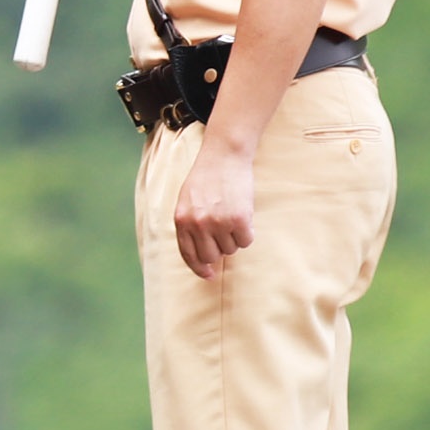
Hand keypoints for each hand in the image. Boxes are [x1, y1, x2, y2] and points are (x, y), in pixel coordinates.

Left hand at [173, 134, 258, 280]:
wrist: (224, 154)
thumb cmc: (207, 176)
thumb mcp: (187, 200)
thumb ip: (191, 225)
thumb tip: (204, 256)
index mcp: (182, 220)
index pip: (189, 255)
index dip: (199, 268)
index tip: (209, 275)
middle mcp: (198, 225)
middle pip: (211, 257)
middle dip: (220, 249)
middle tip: (225, 231)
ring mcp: (218, 223)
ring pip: (231, 249)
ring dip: (234, 236)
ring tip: (232, 213)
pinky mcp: (239, 220)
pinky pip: (246, 241)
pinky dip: (248, 232)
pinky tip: (244, 214)